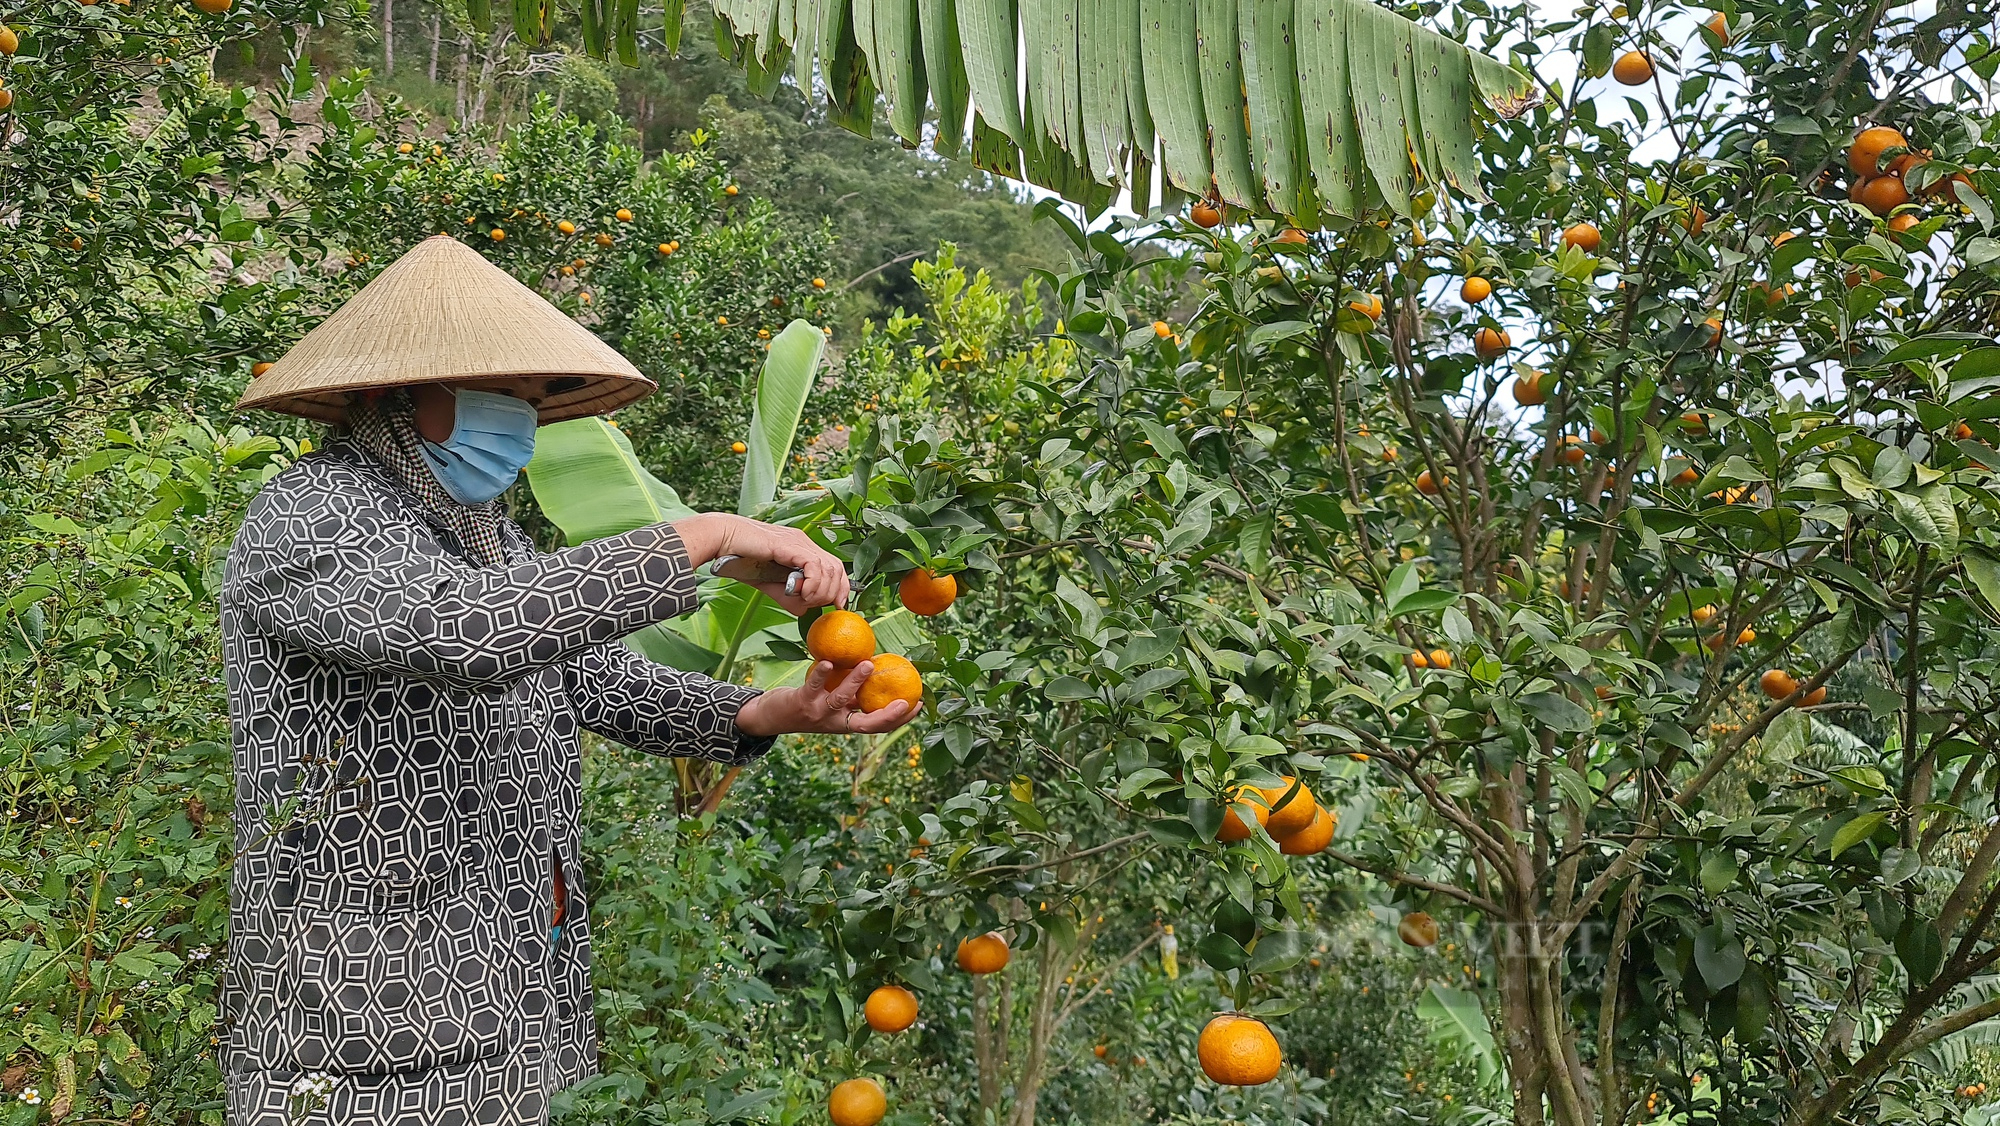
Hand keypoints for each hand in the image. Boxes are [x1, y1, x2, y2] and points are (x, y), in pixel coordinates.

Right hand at [672, 512, 848, 612]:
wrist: (721, 539)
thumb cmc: (740, 558)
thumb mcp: (769, 584)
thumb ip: (787, 596)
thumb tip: (804, 611)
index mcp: (803, 549)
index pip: (835, 567)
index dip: (840, 588)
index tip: (835, 606)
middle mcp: (804, 543)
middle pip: (837, 569)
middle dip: (831, 593)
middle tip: (811, 603)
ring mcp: (798, 541)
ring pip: (830, 568)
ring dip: (820, 591)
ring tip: (803, 598)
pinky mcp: (789, 544)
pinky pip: (814, 566)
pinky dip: (812, 583)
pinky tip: (800, 591)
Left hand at [734, 660, 913, 737]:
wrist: (771, 718)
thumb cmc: (807, 705)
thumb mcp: (832, 704)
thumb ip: (852, 694)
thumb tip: (876, 670)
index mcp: (846, 723)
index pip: (878, 726)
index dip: (900, 719)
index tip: (918, 705)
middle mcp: (835, 722)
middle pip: (866, 724)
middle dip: (888, 715)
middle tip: (906, 700)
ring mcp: (819, 713)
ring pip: (841, 700)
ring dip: (855, 682)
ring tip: (868, 664)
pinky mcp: (803, 702)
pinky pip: (815, 686)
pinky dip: (823, 674)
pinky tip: (829, 661)